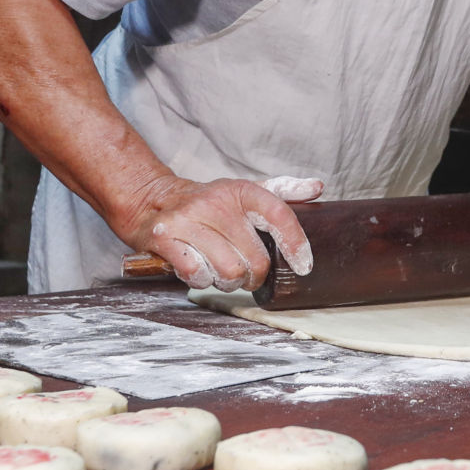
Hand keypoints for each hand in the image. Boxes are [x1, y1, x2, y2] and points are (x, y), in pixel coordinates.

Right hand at [120, 173, 323, 291]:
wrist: (152, 199)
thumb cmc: (206, 203)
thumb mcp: (244, 191)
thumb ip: (281, 191)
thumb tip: (317, 187)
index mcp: (240, 190)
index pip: (278, 214)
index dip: (296, 242)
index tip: (303, 265)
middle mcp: (216, 202)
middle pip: (255, 258)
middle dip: (254, 275)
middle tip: (246, 273)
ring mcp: (188, 219)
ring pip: (228, 272)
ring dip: (227, 281)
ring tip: (219, 269)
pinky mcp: (164, 237)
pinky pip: (197, 275)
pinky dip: (201, 280)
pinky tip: (198, 268)